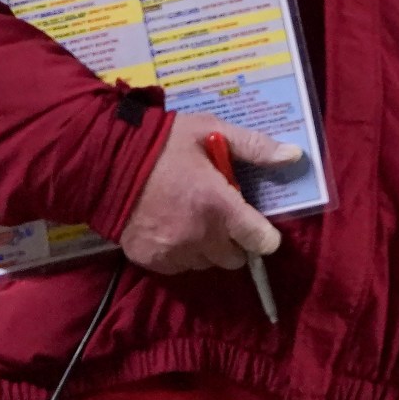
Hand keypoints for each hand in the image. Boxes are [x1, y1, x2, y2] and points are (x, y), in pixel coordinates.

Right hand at [117, 113, 296, 273]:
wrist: (104, 163)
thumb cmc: (163, 144)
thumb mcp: (211, 132)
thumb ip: (255, 147)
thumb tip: (294, 156)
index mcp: (218, 206)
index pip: (260, 241)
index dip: (265, 236)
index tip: (260, 226)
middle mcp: (199, 236)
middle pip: (235, 258)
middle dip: (235, 240)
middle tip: (221, 216)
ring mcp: (173, 252)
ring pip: (207, 263)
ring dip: (208, 248)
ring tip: (194, 219)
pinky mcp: (151, 261)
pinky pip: (180, 266)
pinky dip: (182, 253)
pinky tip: (172, 227)